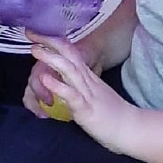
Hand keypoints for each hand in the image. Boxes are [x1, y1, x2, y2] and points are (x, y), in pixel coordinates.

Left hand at [27, 37, 135, 151]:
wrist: (131, 130)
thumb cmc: (112, 114)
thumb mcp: (94, 91)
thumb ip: (80, 82)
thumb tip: (61, 77)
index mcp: (87, 76)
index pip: (70, 51)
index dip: (53, 40)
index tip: (35, 33)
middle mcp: (87, 80)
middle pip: (68, 54)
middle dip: (49, 42)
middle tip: (30, 33)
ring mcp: (87, 94)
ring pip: (69, 70)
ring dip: (51, 58)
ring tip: (35, 50)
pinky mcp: (87, 110)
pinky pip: (72, 95)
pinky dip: (58, 86)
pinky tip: (46, 80)